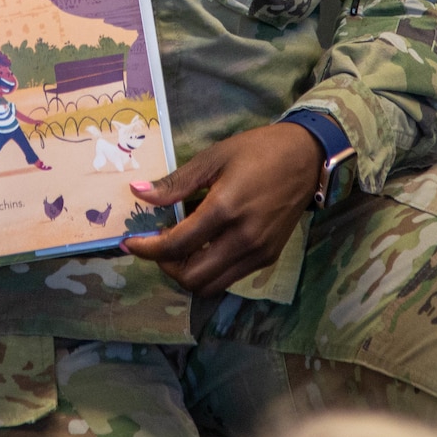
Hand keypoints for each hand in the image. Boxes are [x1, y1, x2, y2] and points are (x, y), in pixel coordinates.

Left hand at [120, 123, 321, 295]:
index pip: (176, 246)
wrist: (306, 157)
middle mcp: (243, 239)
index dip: (147, 249)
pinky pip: (229, 277)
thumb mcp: (213, 158)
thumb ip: (175, 183)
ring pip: (211, 285)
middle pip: (192, 277)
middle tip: (156, 244)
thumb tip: (138, 193)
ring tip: (177, 247)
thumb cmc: (258, 150)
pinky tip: (202, 246)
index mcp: (225, 210)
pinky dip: (208, 270)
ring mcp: (258, 253)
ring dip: (186, 273)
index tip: (130, 243)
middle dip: (164, 266)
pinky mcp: (268, 258)